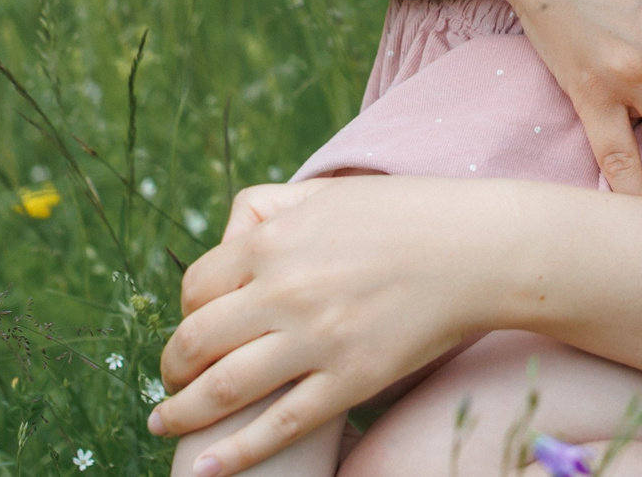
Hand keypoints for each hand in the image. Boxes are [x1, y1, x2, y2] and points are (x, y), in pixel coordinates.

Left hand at [153, 179, 484, 471]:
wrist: (476, 248)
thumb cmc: (404, 215)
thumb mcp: (327, 192)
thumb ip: (270, 209)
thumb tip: (227, 238)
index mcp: (272, 243)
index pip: (195, 289)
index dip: (185, 315)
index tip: (191, 332)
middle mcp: (284, 292)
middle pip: (195, 343)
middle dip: (172, 370)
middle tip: (172, 384)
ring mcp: (317, 340)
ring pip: (224, 389)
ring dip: (182, 413)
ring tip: (165, 425)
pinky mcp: (351, 379)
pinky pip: (280, 425)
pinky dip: (234, 453)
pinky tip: (206, 468)